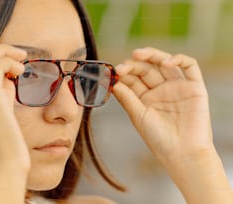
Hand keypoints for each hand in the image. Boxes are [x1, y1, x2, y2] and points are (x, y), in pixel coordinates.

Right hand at [0, 44, 28, 202]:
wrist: (2, 173)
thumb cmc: (6, 150)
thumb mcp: (0, 119)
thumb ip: (1, 98)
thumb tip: (9, 80)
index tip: (12, 65)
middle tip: (20, 56)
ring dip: (4, 53)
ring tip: (22, 62)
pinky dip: (8, 61)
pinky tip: (21, 71)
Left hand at [113, 47, 211, 164]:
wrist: (182, 154)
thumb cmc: (158, 139)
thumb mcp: (138, 116)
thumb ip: (127, 98)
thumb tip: (113, 82)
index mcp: (146, 98)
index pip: (134, 79)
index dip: (124, 73)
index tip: (113, 72)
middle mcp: (161, 90)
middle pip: (146, 69)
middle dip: (133, 65)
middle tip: (122, 67)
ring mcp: (177, 87)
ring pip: (164, 63)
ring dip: (152, 55)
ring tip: (137, 54)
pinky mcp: (194, 87)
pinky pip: (190, 67)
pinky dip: (179, 59)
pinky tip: (165, 62)